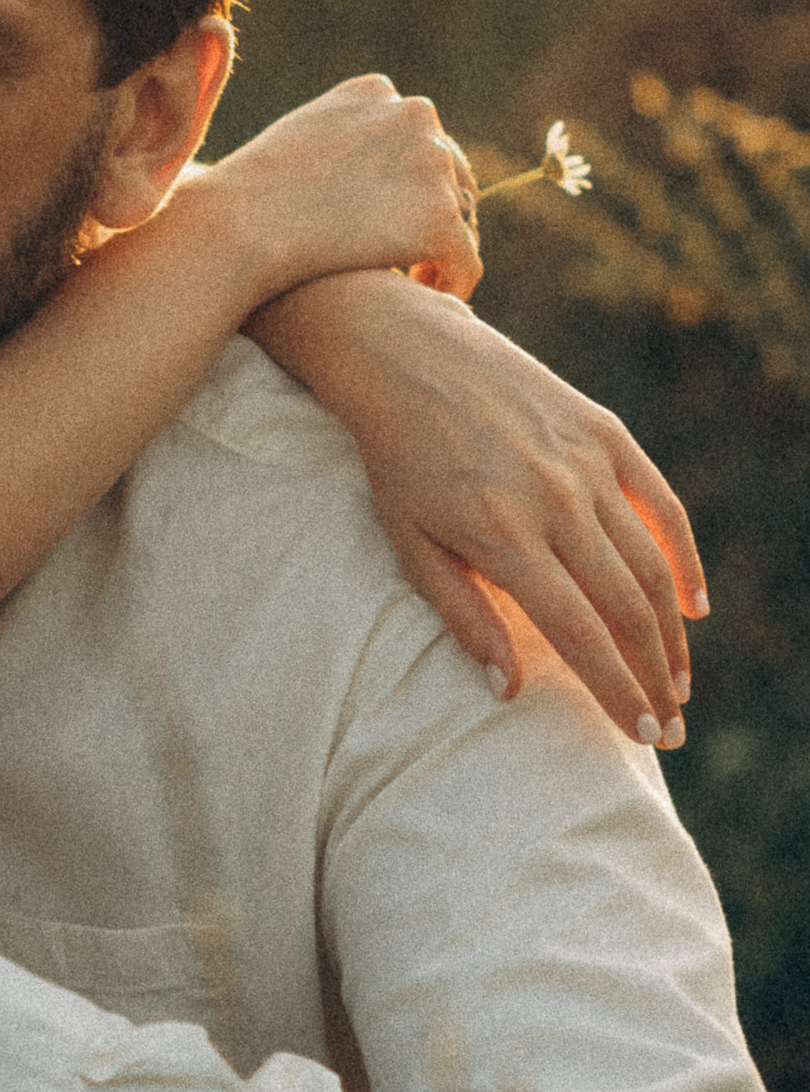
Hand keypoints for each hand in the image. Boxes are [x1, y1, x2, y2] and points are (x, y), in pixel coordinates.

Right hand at [193, 77, 483, 302]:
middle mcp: (413, 116)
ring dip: (442, 249)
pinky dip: (455, 281)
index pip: (414, 136)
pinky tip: (431, 301)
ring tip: (418, 283)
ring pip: (461, 216)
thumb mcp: (294, 142)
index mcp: (375, 92)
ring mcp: (431, 163)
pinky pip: (466, 259)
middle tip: (411, 258)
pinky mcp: (439, 217)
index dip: (406, 182)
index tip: (386, 219)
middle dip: (431, 214)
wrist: (243, 225)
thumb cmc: (248, 195)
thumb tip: (357, 172)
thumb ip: (337, 142)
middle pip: (448, 171)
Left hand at [250, 274, 703, 743]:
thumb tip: (507, 688)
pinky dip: (683, 558)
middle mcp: (556, 501)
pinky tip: (694, 605)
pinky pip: (661, 506)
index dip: (615, 689)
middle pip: (626, 609)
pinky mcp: (606, 433)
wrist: (407, 356)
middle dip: (654, 677)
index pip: (579, 633)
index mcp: (504, 537)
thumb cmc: (398, 461)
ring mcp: (588, 464)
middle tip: (669, 729)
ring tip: (678, 682)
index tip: (639, 735)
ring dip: (672, 633)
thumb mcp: (410, 544)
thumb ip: (463, 616)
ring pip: (650, 566)